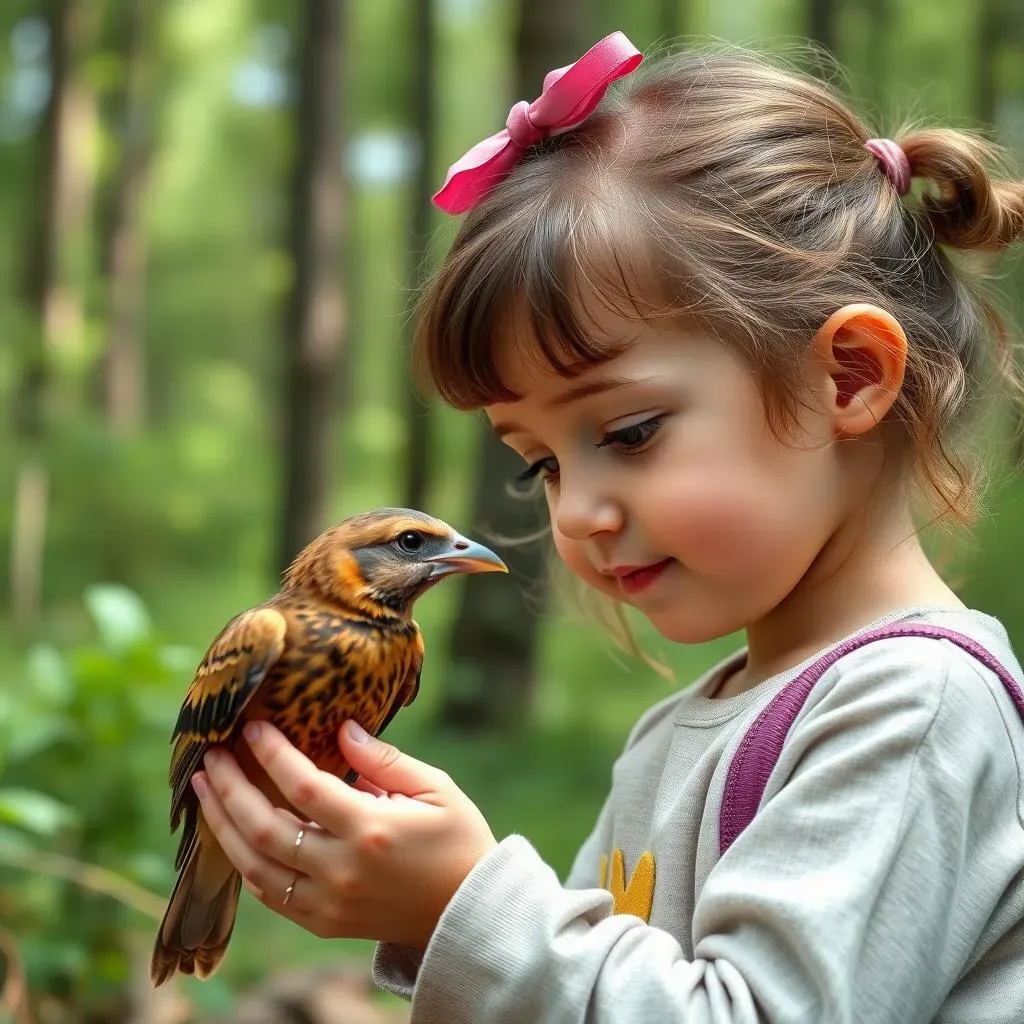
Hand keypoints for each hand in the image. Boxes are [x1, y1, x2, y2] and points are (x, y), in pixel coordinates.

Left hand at [192, 720, 496, 949]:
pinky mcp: (324, 923)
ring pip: (255, 865)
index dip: (273, 753)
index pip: (304, 785)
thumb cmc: (458, 840)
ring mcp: (329, 903)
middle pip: (265, 827)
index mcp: (371, 829)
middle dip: (230, 788)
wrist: (468, 912)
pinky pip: (270, 893)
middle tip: (211, 757)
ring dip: (223, 827)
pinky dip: (245, 862)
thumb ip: (384, 759)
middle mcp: (342, 870)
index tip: (252, 727)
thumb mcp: (435, 788)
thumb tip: (341, 728)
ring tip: (204, 792)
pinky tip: (232, 834)